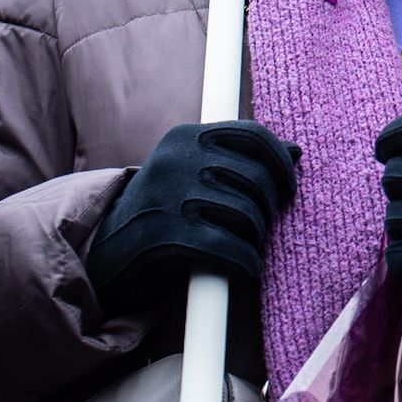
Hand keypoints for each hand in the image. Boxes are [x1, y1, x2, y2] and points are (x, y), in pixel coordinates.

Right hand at [88, 121, 299, 310]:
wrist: (104, 250)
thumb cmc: (164, 208)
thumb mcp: (195, 170)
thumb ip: (242, 157)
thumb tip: (297, 150)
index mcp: (185, 136)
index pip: (254, 136)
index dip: (281, 164)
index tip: (288, 189)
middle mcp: (176, 160)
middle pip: (257, 178)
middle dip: (269, 207)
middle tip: (262, 224)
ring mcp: (168, 196)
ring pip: (247, 214)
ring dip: (257, 237)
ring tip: (247, 244)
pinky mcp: (164, 235)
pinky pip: (228, 247)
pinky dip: (246, 260)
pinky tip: (247, 266)